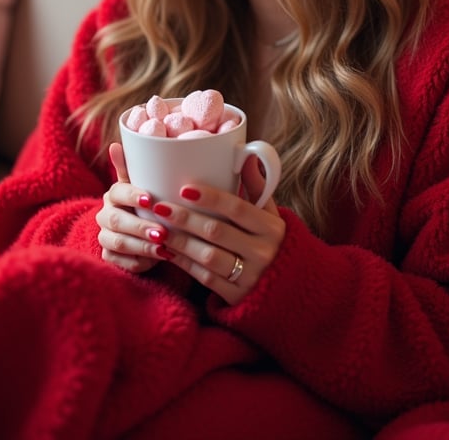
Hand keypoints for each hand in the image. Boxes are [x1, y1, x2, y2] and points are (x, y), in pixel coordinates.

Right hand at [96, 143, 171, 273]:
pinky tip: (155, 260)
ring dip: (141, 246)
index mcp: (113, 194)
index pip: (118, 192)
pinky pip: (121, 262)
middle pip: (117, 221)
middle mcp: (105, 215)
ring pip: (118, 243)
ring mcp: (105, 237)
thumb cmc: (147, 204)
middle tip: (162, 231)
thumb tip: (115, 144)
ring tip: (163, 248)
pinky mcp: (110, 257)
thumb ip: (132, 167)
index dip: (133, 196)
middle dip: (140, 227)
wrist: (141, 231)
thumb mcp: (143, 185)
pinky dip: (139, 262)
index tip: (151, 200)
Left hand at [151, 157, 285, 304]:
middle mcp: (263, 252)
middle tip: (159, 206)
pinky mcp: (237, 297)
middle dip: (185, 218)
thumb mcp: (271, 215)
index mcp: (272, 228)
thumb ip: (257, 186)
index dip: (210, 197)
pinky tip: (168, 251)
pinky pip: (205, 278)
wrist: (291, 290)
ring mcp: (250, 277)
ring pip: (208, 257)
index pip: (237, 208)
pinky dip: (184, 263)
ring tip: (158, 229)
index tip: (184, 188)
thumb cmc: (271, 242)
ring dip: (179, 242)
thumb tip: (247, 152)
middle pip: (217, 232)